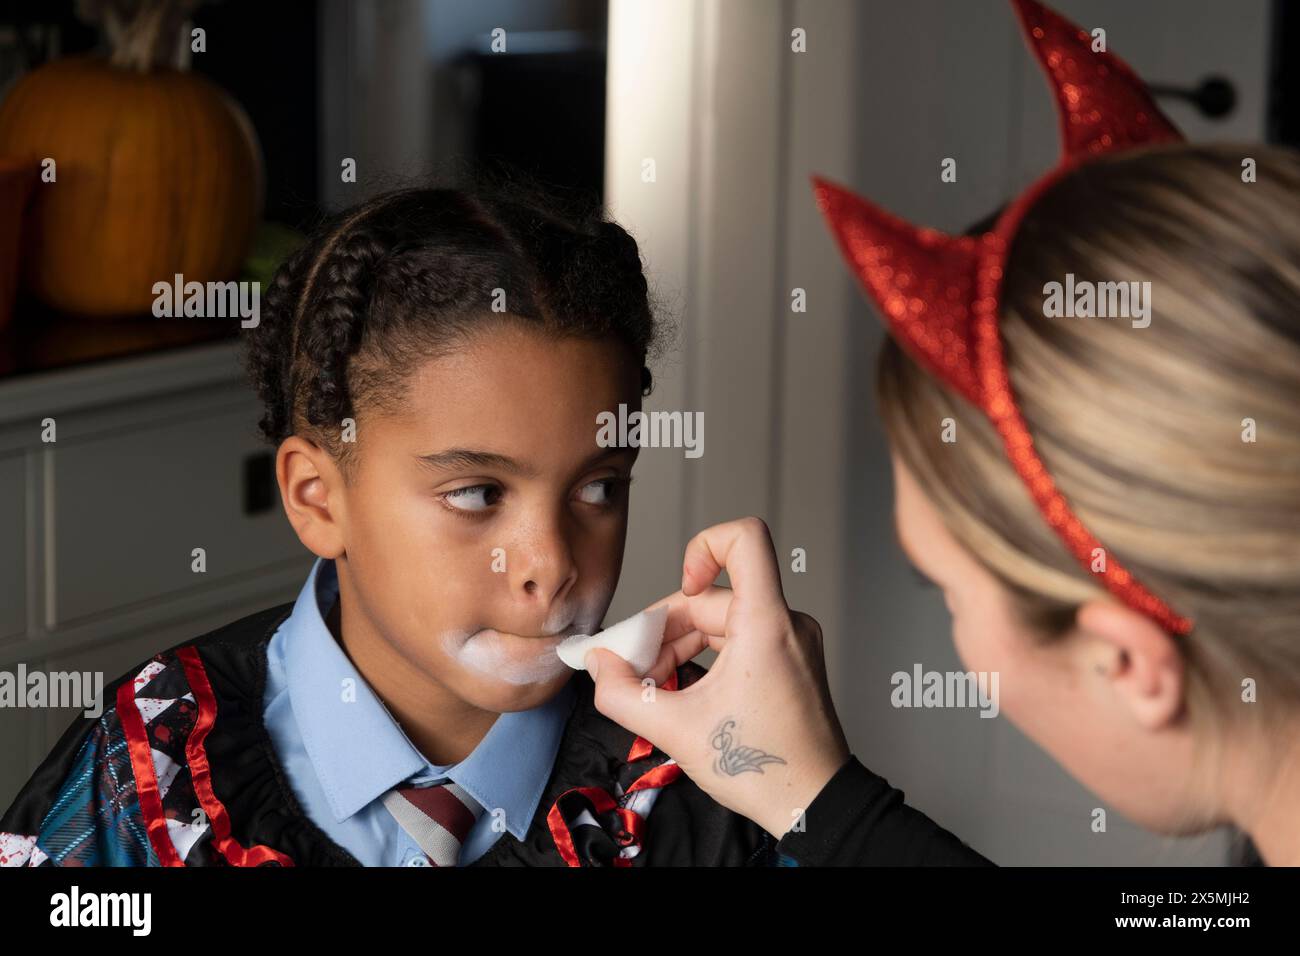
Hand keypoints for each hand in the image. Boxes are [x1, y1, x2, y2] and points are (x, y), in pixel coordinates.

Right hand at [585, 517, 850, 839]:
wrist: (813, 804)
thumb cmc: (767, 768)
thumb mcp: (676, 731)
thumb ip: (622, 694)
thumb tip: (600, 666)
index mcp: (766, 624)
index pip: (746, 538)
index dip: (703, 545)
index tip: (682, 583)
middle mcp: (786, 623)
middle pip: (713, 596)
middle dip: (664, 628)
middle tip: (633, 666)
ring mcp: (791, 642)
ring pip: (723, 619)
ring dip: (680, 645)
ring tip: (652, 685)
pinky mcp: (790, 661)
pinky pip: (739, 639)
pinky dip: (704, 656)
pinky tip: (680, 690)